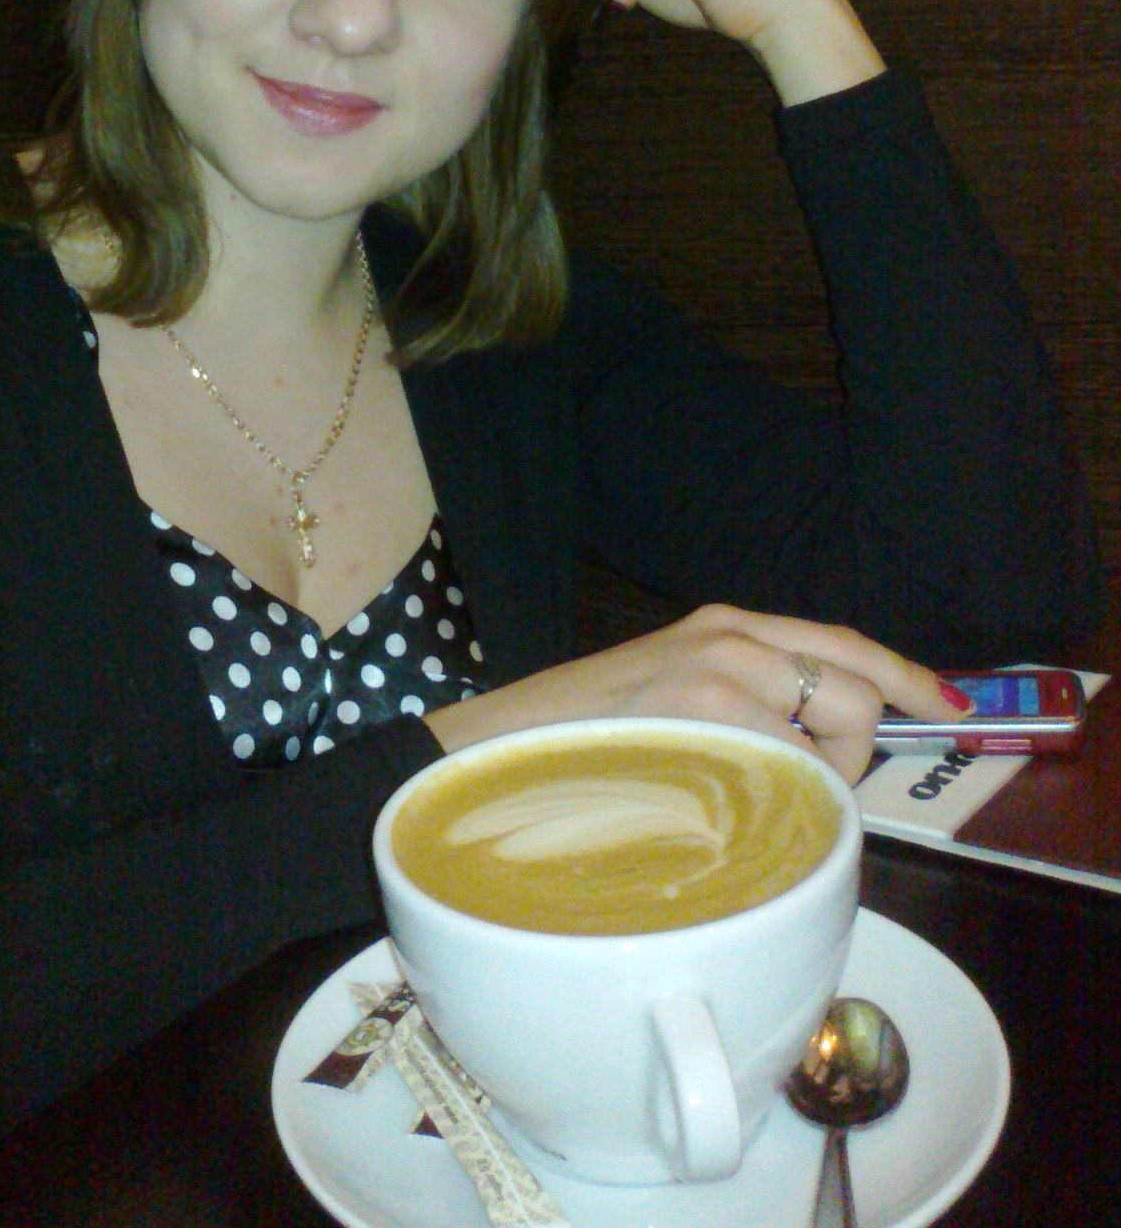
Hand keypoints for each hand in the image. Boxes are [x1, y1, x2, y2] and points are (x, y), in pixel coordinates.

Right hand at [424, 602, 961, 785]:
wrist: (499, 746)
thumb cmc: (589, 734)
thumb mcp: (673, 686)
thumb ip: (746, 694)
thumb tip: (820, 740)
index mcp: (725, 625)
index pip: (842, 642)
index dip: (904, 675)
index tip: (946, 704)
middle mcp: (731, 639)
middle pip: (855, 696)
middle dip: (847, 758)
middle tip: (792, 786)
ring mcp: (717, 681)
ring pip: (826, 751)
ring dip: (805, 790)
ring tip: (730, 800)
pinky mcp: (703, 726)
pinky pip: (787, 783)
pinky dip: (774, 813)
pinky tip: (715, 818)